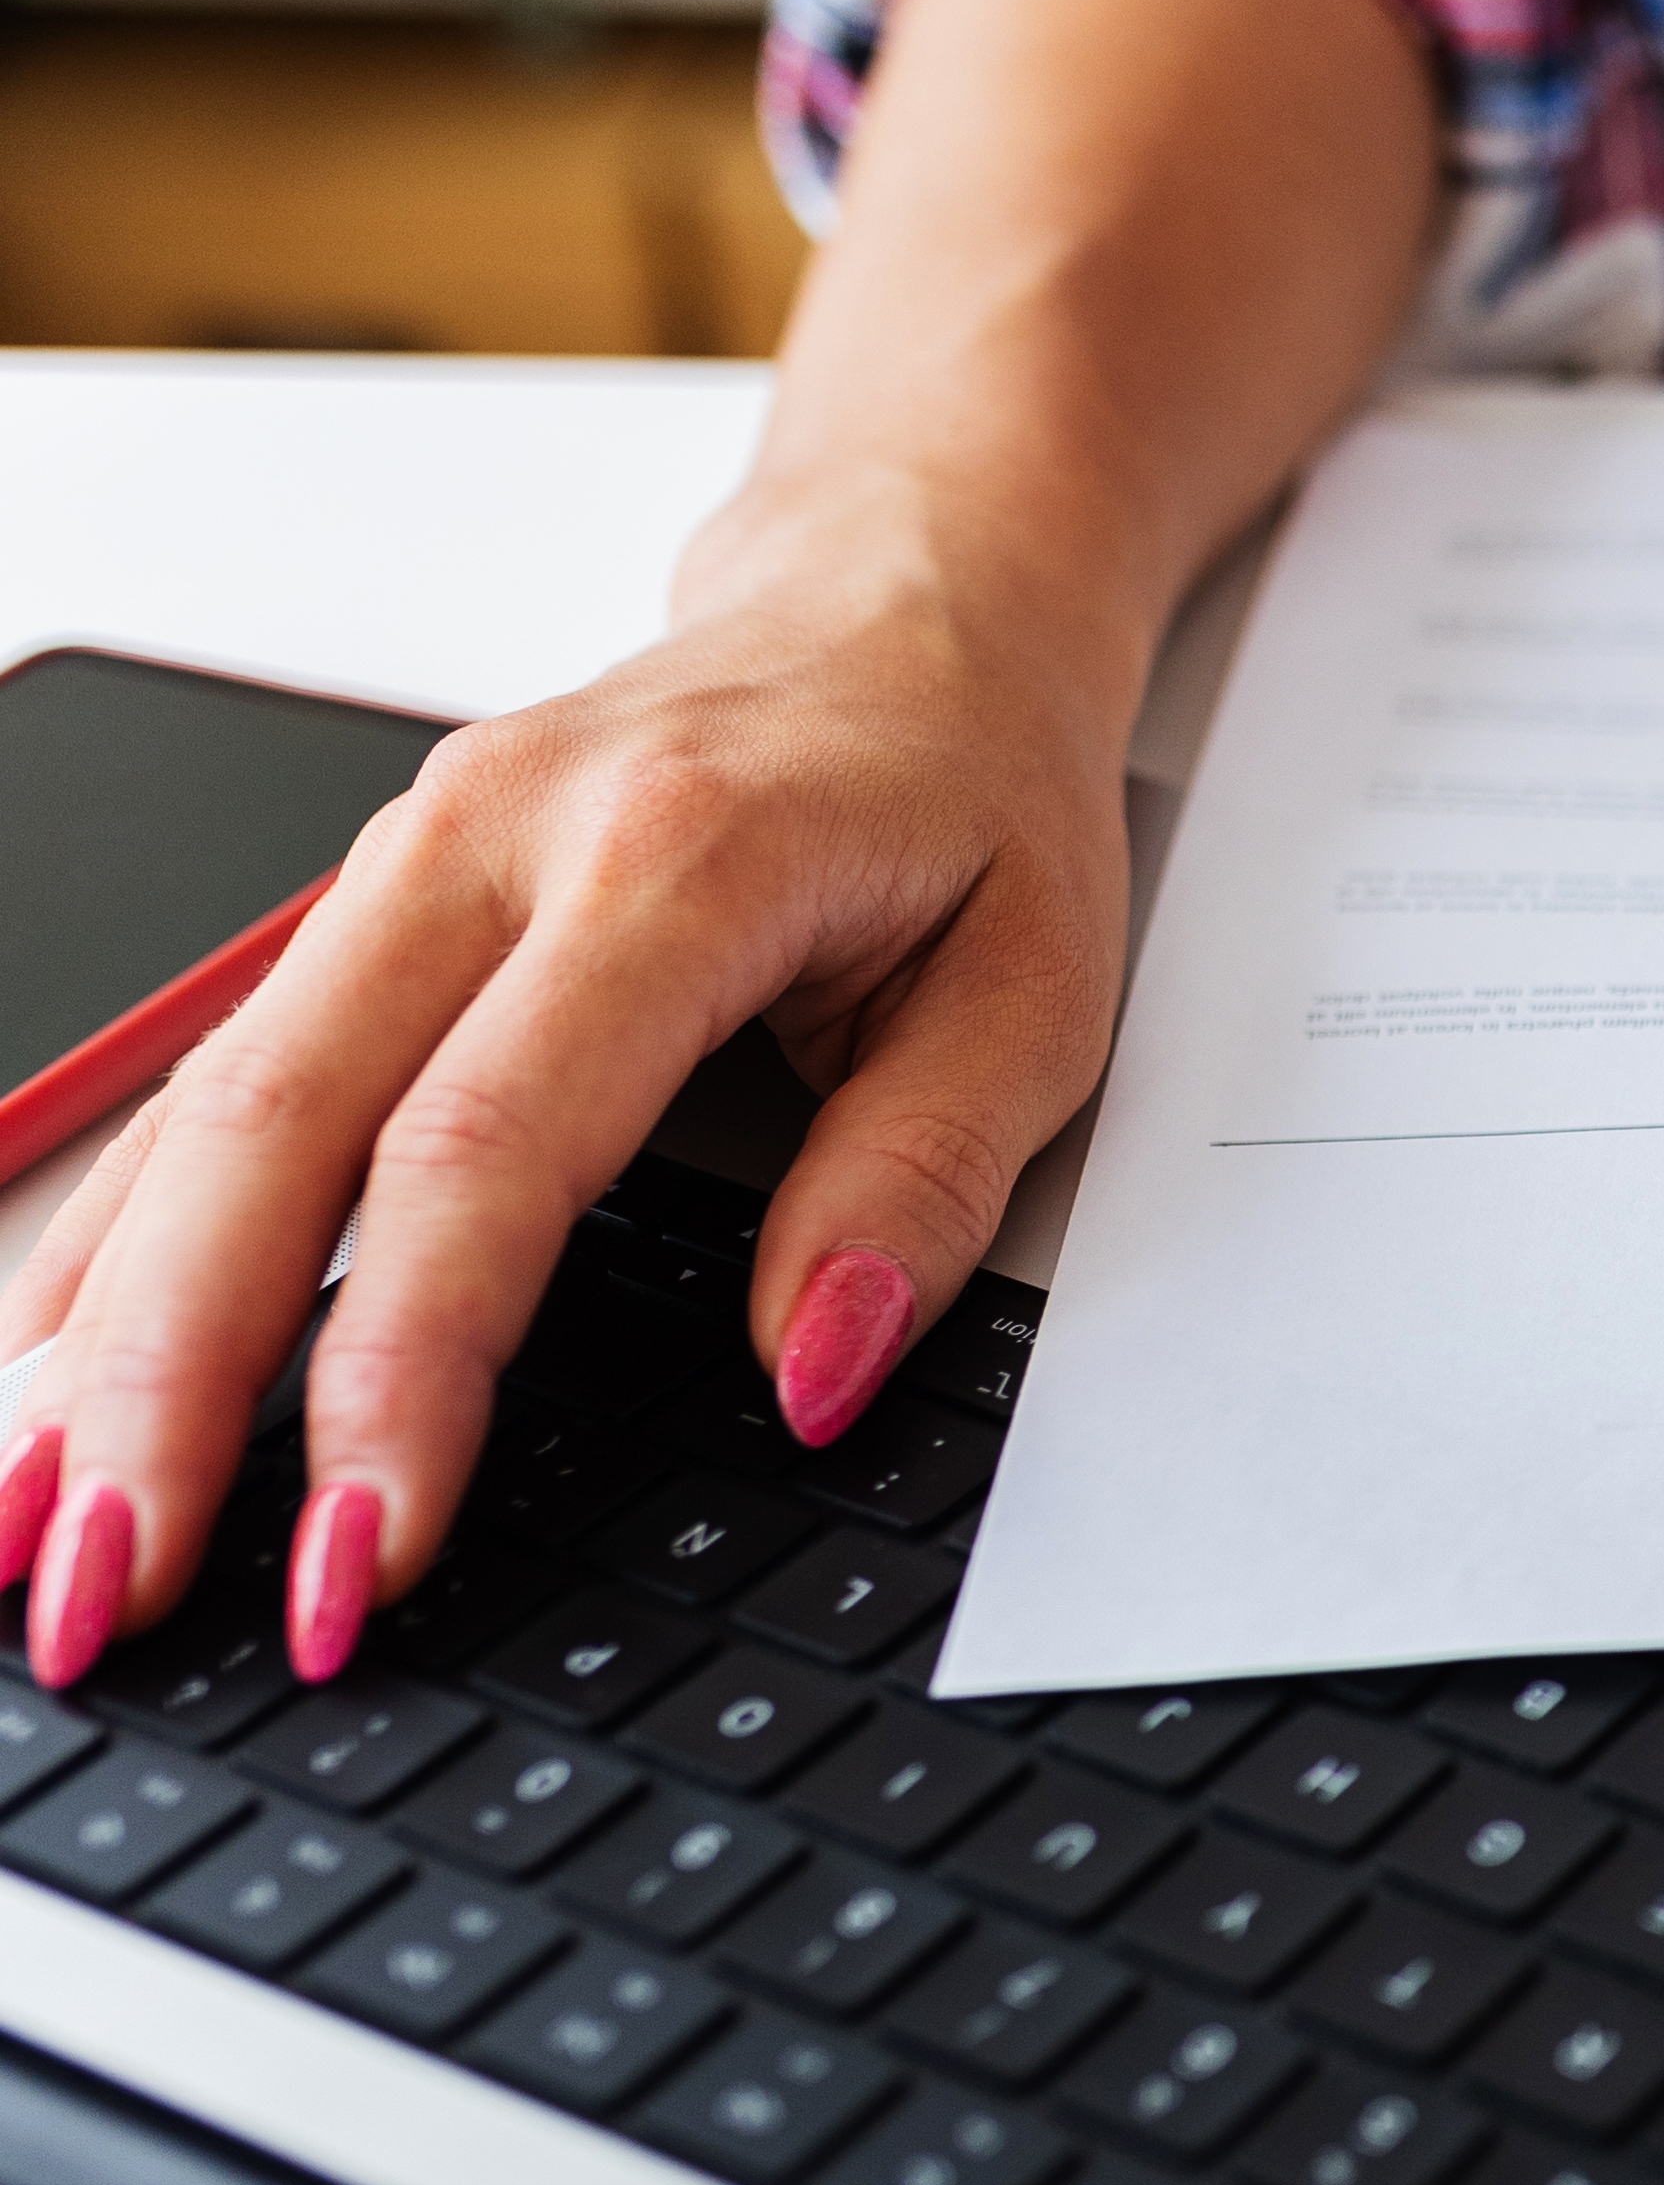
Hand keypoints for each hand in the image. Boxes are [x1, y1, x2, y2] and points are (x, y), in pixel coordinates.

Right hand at [0, 505, 1137, 1685]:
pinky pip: (208, 1087)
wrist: (907, 596)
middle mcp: (484, 844)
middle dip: (172, 1387)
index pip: (489, 1153)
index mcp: (668, 860)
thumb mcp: (1040, 989)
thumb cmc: (972, 789)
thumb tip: (810, 1372)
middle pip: (276, 1139)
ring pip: (202, 1115)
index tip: (364, 1548)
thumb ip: (924, 1183)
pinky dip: (119, 1244)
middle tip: (114, 1588)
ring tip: (23, 1532)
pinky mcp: (359, 909)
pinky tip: (47, 1380)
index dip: (402, 1370)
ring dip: (99, 1334)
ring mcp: (392, 865)